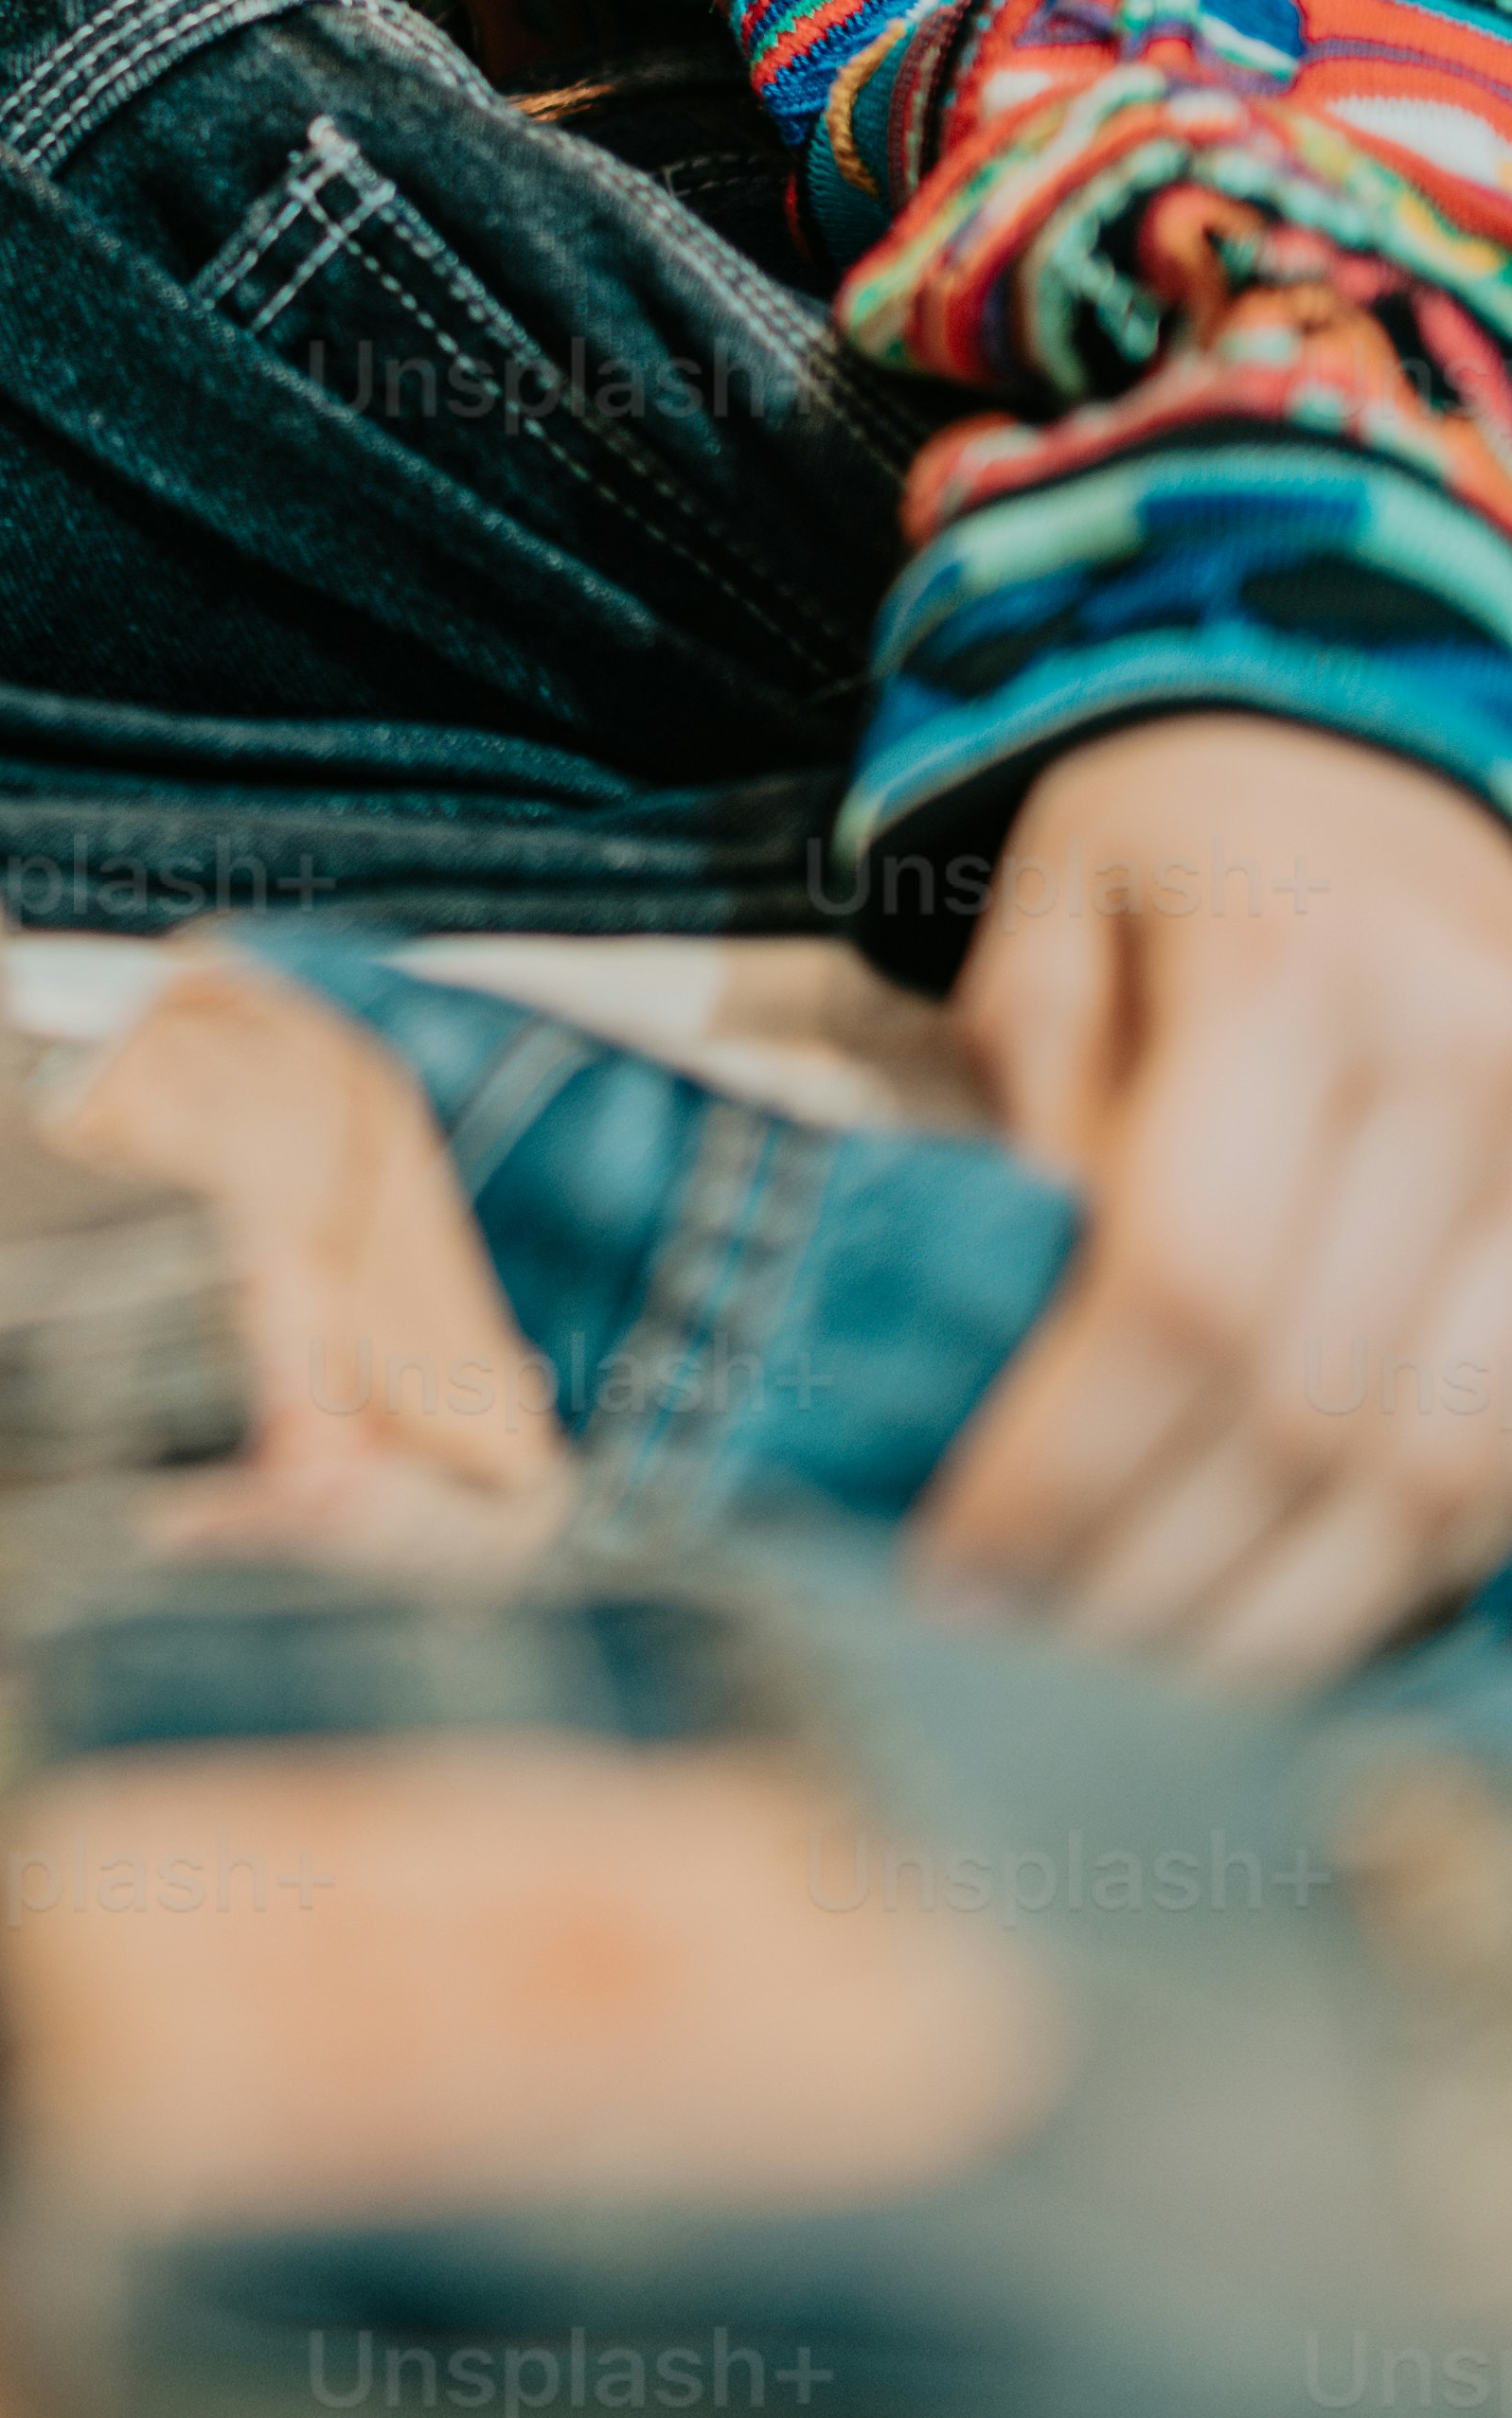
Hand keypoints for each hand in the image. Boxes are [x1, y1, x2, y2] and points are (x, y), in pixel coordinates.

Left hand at [917, 707, 1511, 1686]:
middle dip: (1154, 1571)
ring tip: (1139, 1670)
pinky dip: (1396, 1566)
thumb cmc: (1170, 846)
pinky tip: (1276, 1614)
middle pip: (1309, 1408)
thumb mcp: (1044, 918)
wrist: (1373, 747)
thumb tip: (1020, 1349)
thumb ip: (1029, 1115)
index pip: (1181, 1289)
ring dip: (1280, 1611)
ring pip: (1435, 1470)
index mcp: (1292, 967)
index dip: (1068, 1464)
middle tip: (1026, 1657)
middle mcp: (1463, 1061)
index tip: (957, 1573)